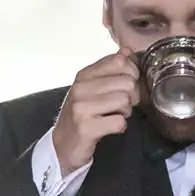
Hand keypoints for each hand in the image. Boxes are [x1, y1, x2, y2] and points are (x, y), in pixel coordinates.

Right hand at [51, 52, 138, 173]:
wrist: (62, 144)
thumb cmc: (81, 114)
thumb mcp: (91, 87)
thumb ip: (109, 68)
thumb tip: (127, 51)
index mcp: (84, 75)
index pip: (119, 61)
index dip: (131, 73)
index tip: (126, 85)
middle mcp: (81, 88)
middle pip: (127, 82)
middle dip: (131, 96)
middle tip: (121, 105)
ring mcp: (82, 108)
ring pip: (125, 101)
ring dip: (125, 112)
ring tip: (114, 115)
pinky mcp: (86, 128)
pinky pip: (119, 122)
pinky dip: (120, 127)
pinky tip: (110, 127)